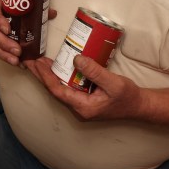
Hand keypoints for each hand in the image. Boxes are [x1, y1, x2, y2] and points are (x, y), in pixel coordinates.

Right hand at [0, 5, 59, 66]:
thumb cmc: (8, 4)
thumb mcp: (18, 1)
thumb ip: (34, 6)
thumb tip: (51, 13)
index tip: (8, 30)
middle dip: (5, 44)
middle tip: (17, 50)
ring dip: (4, 54)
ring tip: (16, 60)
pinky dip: (6, 57)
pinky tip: (16, 62)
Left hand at [24, 54, 142, 121]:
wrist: (138, 106)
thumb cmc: (127, 97)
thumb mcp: (113, 82)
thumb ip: (95, 72)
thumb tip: (77, 59)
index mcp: (83, 107)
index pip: (58, 91)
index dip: (46, 77)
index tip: (37, 64)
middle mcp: (78, 109)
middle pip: (54, 91)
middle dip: (41, 75)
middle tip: (30, 60)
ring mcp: (80, 105)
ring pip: (58, 89)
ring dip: (48, 76)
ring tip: (38, 62)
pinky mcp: (83, 100)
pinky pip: (66, 88)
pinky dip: (58, 77)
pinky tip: (55, 67)